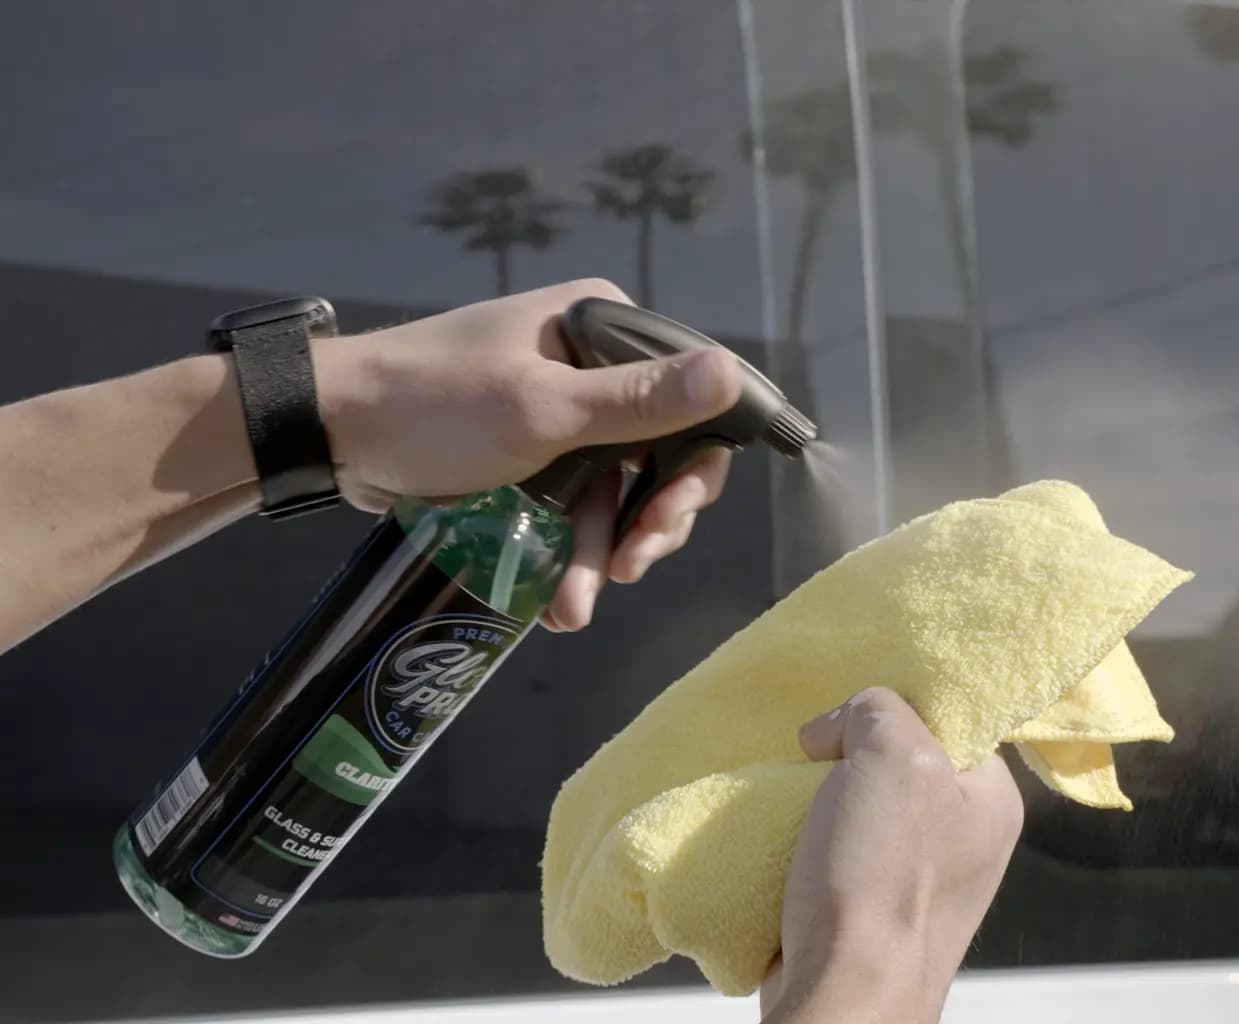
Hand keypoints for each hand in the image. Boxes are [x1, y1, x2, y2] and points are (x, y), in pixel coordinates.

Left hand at [311, 279, 741, 631]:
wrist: (326, 431)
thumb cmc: (434, 407)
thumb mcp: (542, 409)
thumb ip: (639, 400)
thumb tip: (733, 372)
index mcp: (603, 331)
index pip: (686, 399)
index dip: (693, 466)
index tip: (670, 518)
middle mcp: (590, 365)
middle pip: (657, 456)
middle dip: (644, 522)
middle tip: (629, 569)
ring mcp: (559, 412)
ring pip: (613, 493)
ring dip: (600, 553)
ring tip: (574, 609)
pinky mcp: (530, 454)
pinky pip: (573, 507)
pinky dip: (569, 553)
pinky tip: (559, 601)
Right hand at [761, 688, 1024, 1023]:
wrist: (841, 993)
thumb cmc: (880, 877)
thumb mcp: (892, 755)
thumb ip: (876, 710)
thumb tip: (833, 732)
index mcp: (991, 799)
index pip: (949, 719)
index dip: (896, 707)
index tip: (854, 718)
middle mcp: (963, 837)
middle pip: (896, 758)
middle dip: (847, 753)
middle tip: (817, 759)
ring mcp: (915, 877)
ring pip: (857, 802)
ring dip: (816, 796)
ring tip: (795, 802)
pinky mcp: (866, 907)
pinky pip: (832, 847)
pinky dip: (802, 837)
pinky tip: (783, 836)